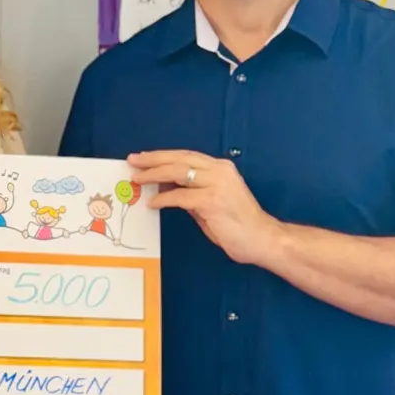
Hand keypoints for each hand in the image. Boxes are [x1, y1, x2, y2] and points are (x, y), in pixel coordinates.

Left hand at [127, 150, 283, 265]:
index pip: (185, 156)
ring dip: (154, 175)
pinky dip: (164, 199)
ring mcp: (216, 184)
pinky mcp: (212, 201)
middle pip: (179, 159)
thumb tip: (165, 188)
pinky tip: (152, 203)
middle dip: (153, 160)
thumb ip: (192, 193)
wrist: (263, 239)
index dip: (162, 156)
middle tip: (132, 161)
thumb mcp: (211, 202)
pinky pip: (180, 197)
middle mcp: (219, 170)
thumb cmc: (238, 223)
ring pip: (178, 172)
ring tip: (137, 179)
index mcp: (220, 168)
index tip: (142, 158)